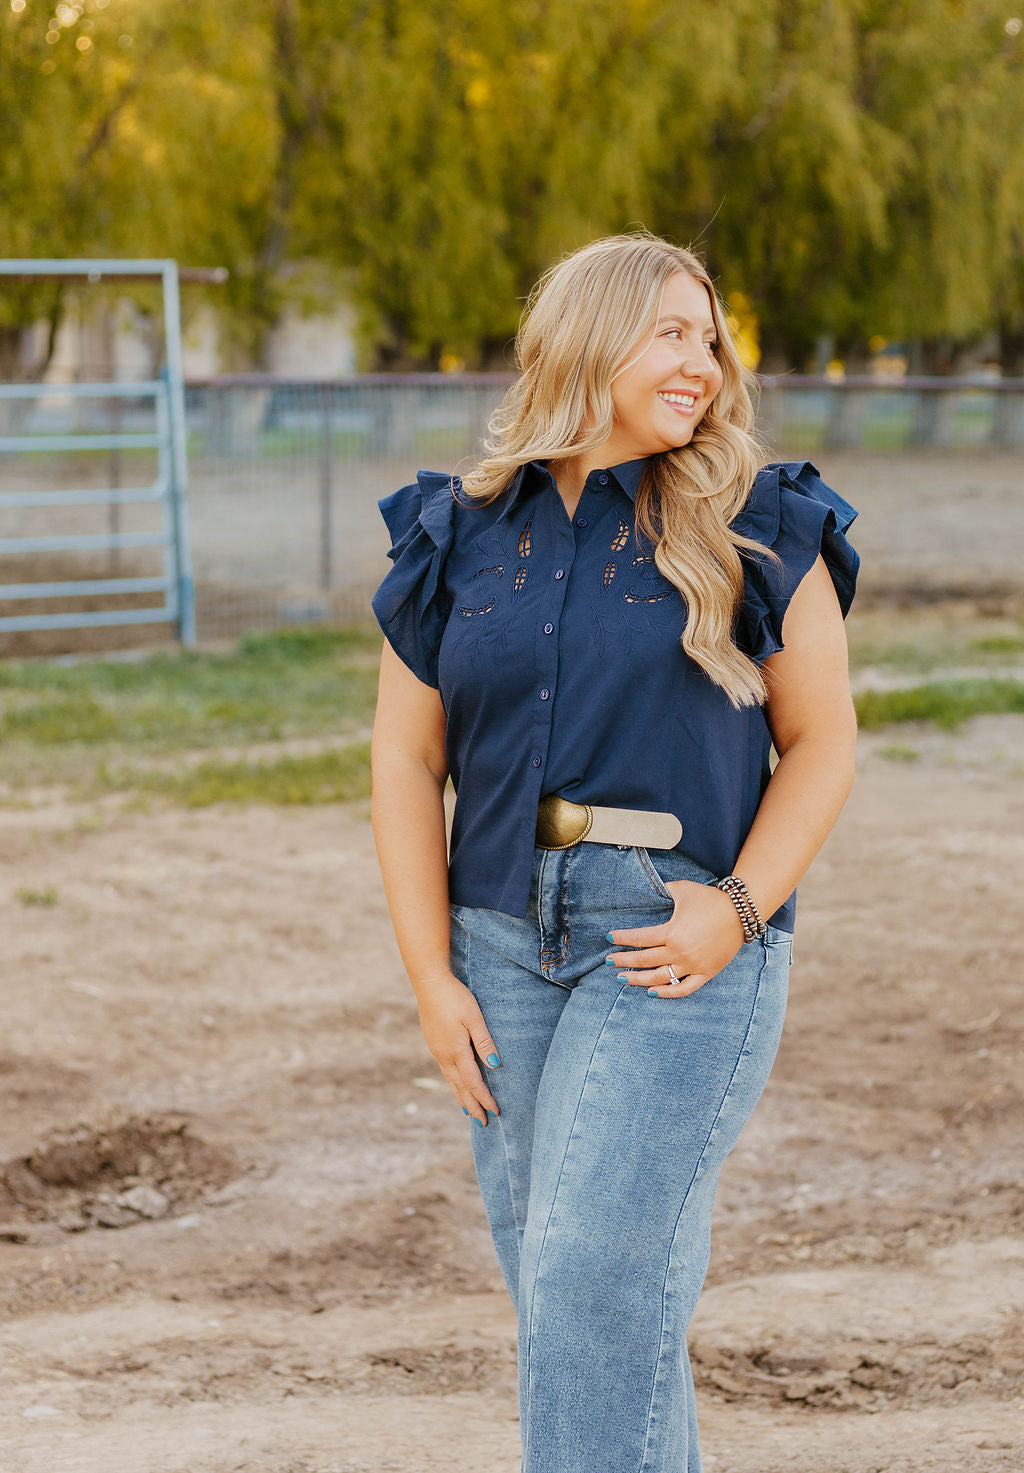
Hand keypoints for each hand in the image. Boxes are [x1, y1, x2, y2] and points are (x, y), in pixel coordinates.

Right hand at [414, 973, 499, 1123]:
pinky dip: (453, 1083)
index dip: (484, 1098)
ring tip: (470, 1111)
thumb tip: (494, 1065)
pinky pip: (445, 1070)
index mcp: (456, 1050)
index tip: (495, 1111)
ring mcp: (436, 1050)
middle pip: (460, 1087)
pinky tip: (456, 1084)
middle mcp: (444, 1055)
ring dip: (461, 1097)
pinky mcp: (433, 1043)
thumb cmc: (455, 997)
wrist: (429, 982)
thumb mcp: (474, 1017)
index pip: (473, 1082)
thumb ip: (484, 1041)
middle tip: (483, 1122)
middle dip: (472, 1106)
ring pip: (451, 1081)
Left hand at [606, 880, 745, 997]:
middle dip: (624, 961)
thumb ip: (662, 891)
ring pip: (659, 978)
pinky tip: (652, 992)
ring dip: (639, 980)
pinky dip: (667, 993)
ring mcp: (693, 965)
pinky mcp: (706, 972)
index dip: (622, 939)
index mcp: (672, 932)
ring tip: (623, 978)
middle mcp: (680, 952)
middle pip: (645, 960)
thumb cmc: (710, 899)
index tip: (609, 938)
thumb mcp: (682, 889)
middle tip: (609, 961)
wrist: (740, 911)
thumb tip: (647, 888)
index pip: (640, 939)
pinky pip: (684, 989)